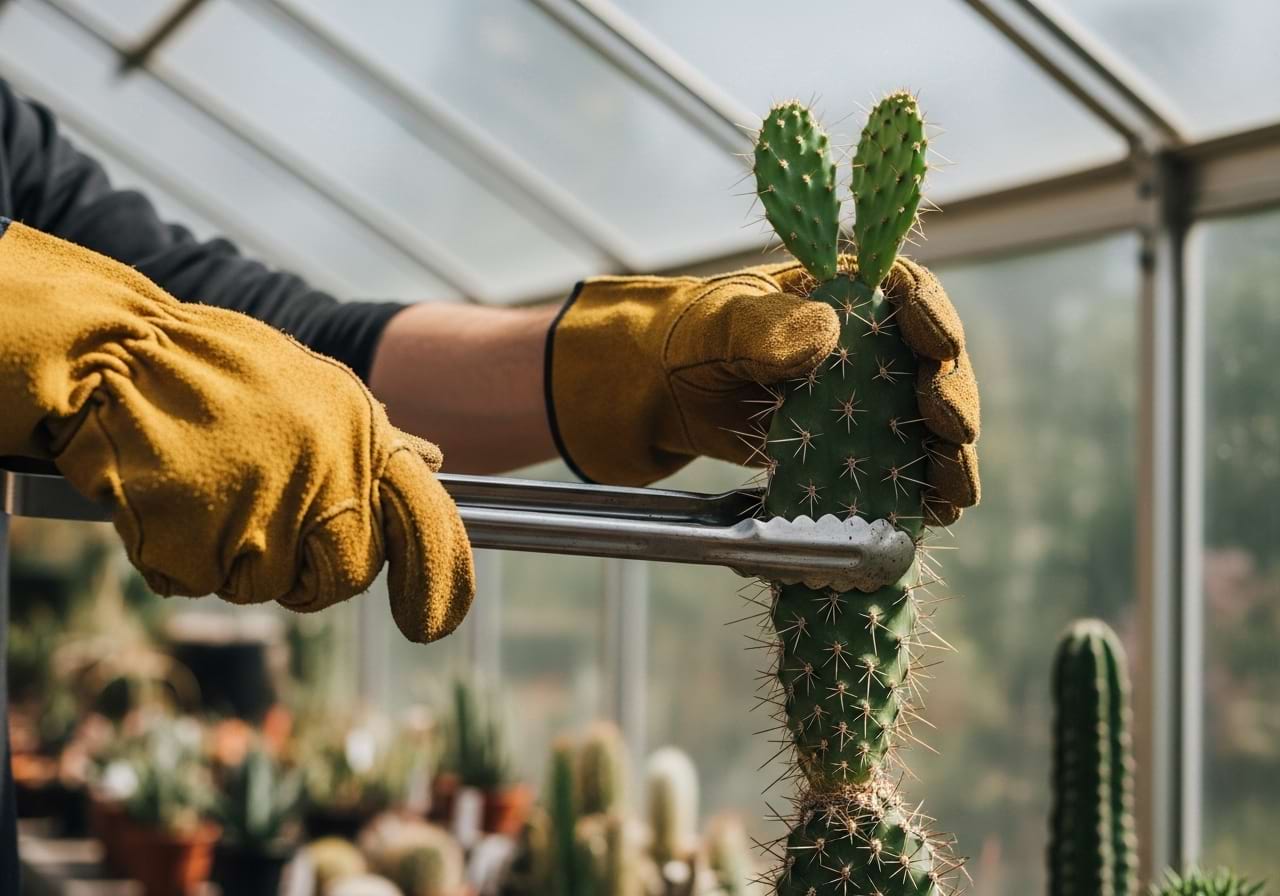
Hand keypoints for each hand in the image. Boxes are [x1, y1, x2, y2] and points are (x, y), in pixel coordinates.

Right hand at [0, 219, 472, 642]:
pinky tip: (168, 497)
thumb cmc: (220, 370)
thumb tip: (435, 462)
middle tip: (265, 530)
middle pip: (347, 575)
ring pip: (265, 585)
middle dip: (311, 573)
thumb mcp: (316, 390)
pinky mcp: (201, 541)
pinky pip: (198, 580)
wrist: (120, 354)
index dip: (438, 580)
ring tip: (206, 489)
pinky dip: (178, 554)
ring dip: (233, 558)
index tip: (433, 624)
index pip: (426, 523)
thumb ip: (372, 440)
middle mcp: (327, 477)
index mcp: (362, 436)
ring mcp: (265, 512)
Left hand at [546, 261, 978, 519]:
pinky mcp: (856, 444)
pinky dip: (920, 487)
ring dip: (949, 453)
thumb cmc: (693, 337)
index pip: (908, 292)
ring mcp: (867, 395)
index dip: (933, 318)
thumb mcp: (720, 323)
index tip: (939, 349)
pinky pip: (899, 463)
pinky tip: (934, 512)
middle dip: (951, 397)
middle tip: (951, 430)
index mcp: (845, 290)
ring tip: (957, 489)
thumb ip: (766, 324)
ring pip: (926, 419)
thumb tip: (825, 331)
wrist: (662, 390)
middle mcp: (870, 340)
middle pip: (932, 363)